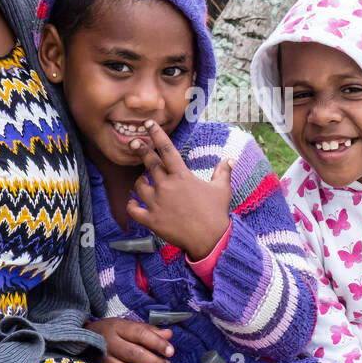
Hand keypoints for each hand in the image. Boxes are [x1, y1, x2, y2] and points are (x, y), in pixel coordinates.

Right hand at [88, 317, 173, 362]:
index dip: (157, 343)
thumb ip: (148, 331)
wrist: (79, 339)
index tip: (171, 352)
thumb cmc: (110, 332)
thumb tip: (168, 334)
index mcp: (118, 327)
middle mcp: (108, 342)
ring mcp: (102, 359)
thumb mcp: (127, 326)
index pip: (140, 334)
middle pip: (133, 353)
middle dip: (153, 362)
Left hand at [127, 119, 232, 259]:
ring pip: (139, 186)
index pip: (166, 149)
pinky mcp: (152, 220)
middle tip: (133, 143)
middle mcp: (166, 186)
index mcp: (182, 176)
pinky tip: (133, 202)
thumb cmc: (216, 212)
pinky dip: (131, 205)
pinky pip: (134, 209)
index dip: (156, 134)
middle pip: (149, 163)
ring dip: (139, 181)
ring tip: (141, 180)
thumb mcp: (222, 189)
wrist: (210, 239)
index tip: (147, 124)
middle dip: (140, 150)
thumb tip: (230, 160)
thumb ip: (223, 172)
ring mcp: (157, 203)